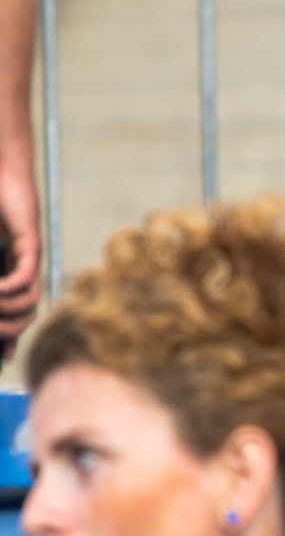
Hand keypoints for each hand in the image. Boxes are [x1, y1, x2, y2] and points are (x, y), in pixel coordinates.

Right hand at [0, 151, 39, 356]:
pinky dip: (9, 289)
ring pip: (30, 300)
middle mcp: (27, 271)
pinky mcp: (30, 244)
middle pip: (27, 314)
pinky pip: (25, 277)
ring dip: (7, 310)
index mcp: (13, 274)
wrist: (4, 178)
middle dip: (7, 330)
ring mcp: (30, 259)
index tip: (2, 357)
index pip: (16, 314)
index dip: (8, 337)